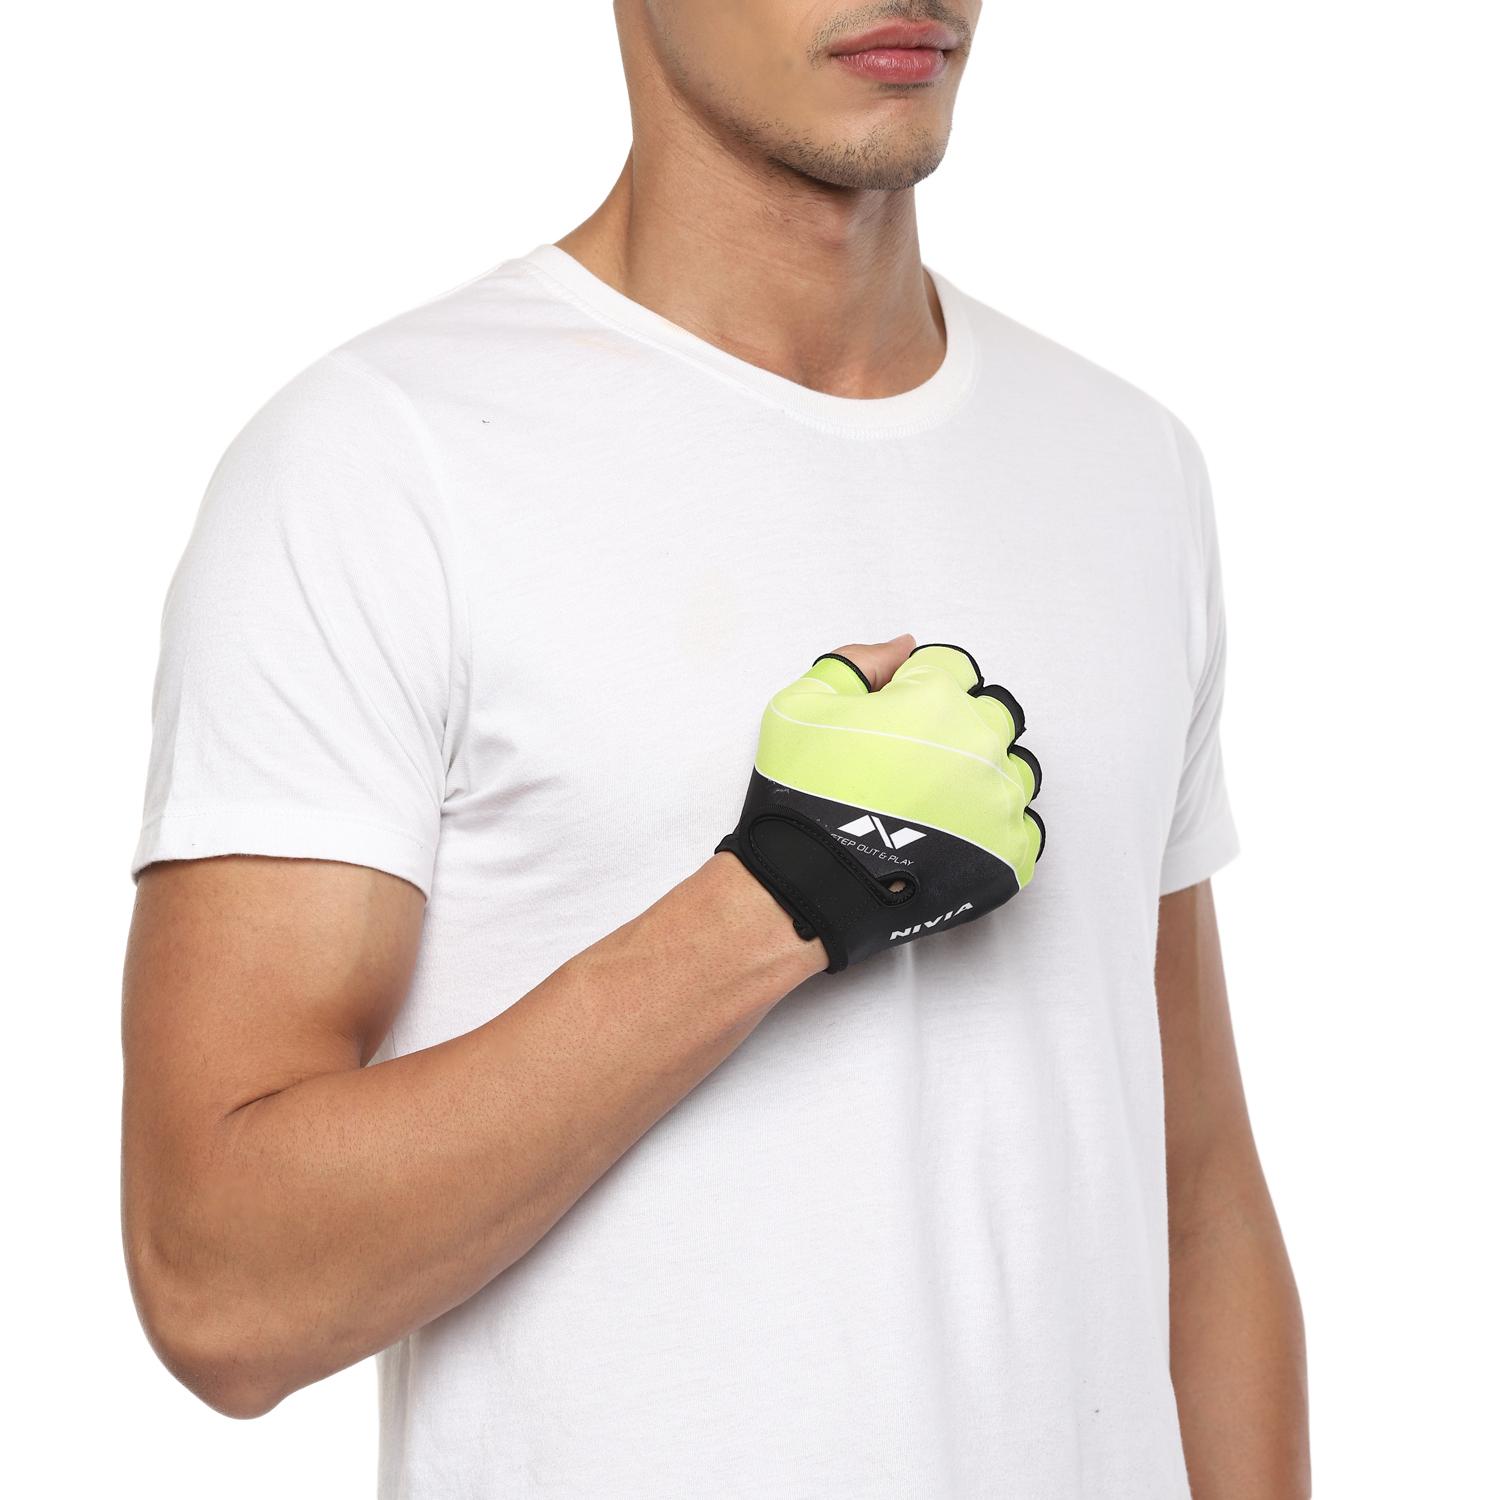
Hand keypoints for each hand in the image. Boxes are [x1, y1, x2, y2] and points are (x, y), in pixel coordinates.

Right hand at [717, 636, 1044, 970]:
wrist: (809, 887)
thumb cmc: (800, 798)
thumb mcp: (799, 705)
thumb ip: (855, 662)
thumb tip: (903, 648)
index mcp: (936, 698)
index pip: (950, 666)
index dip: (918, 685)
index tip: (896, 714)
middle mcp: (981, 743)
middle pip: (992, 712)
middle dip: (958, 723)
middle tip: (914, 758)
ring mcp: (1000, 801)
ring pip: (1014, 769)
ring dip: (984, 774)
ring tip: (936, 801)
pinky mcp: (1007, 854)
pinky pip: (1023, 827)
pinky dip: (995, 827)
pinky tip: (956, 834)